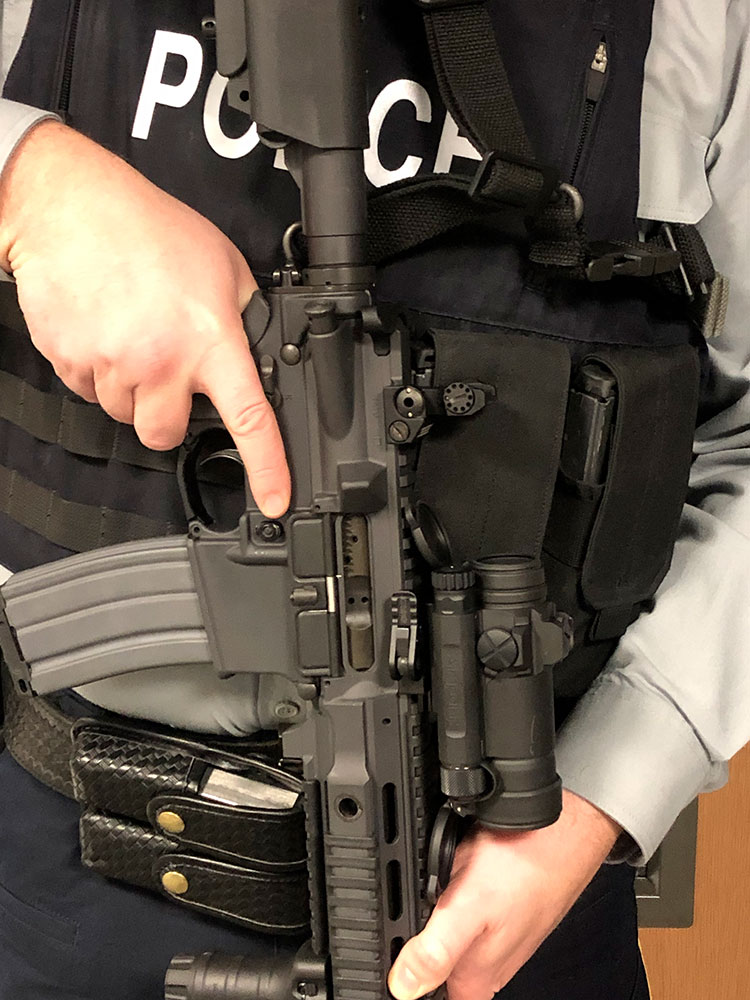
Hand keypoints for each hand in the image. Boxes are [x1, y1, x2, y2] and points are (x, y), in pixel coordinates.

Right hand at [0, 120, 289, 516]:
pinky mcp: (70, 363)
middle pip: (165, 436)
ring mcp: (110, 366)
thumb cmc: (148, 229)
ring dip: (130, 390)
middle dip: (167, 415)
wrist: (70, 207)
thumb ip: (243, 319)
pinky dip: (98, 372)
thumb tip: (258, 355)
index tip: (275, 500)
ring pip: (123, 415)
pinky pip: (88, 393)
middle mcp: (161, 361)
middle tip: (166, 370)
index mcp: (209, 340)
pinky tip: (105, 330)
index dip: (268, 468)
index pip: (249, 419)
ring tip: (132, 333)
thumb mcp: (223, 268)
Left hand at [388, 790, 622, 999]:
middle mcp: (484, 964)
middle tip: (426, 885)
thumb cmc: (525, 865)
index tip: (399, 933)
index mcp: (474, 978)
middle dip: (417, 922)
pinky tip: (458, 862)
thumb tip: (403, 986)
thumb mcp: (470, 907)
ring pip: (443, 925)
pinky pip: (459, 903)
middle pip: (430, 955)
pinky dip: (452, 882)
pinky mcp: (493, 909)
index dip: (402, 967)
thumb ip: (436, 950)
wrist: (561, 832)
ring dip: (435, 899)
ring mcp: (490, 935)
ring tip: (446, 869)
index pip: (424, 992)